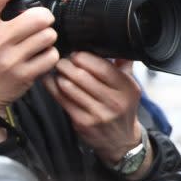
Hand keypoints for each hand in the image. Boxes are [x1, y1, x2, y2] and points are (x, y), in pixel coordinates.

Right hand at [0, 0, 58, 144]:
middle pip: (37, 15)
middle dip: (44, 16)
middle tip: (40, 21)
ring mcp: (10, 59)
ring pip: (48, 35)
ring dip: (48, 36)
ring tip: (40, 40)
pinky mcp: (24, 75)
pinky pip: (51, 56)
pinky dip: (50, 56)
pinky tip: (41, 56)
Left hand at [42, 52, 151, 177]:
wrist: (120, 140)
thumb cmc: (122, 108)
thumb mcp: (130, 87)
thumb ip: (123, 65)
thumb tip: (120, 40)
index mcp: (127, 89)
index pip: (102, 67)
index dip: (84, 57)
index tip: (76, 53)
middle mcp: (114, 102)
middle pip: (83, 76)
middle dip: (68, 64)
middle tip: (62, 59)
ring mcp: (98, 114)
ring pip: (69, 87)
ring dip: (59, 75)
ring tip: (58, 69)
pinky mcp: (82, 122)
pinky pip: (62, 99)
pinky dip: (52, 86)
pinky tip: (51, 80)